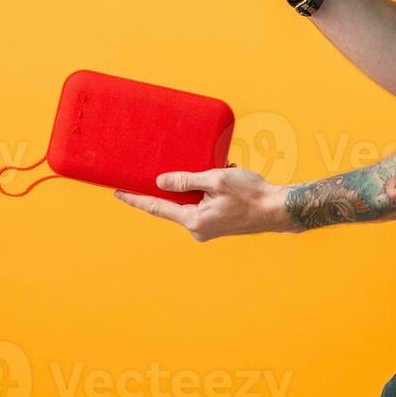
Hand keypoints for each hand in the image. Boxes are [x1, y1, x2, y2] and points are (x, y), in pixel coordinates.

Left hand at [114, 165, 299, 240]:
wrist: (278, 209)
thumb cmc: (251, 193)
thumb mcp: (217, 180)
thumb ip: (187, 180)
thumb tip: (161, 181)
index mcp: (194, 220)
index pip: (156, 207)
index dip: (135, 198)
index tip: (116, 192)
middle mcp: (197, 228)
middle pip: (173, 204)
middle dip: (169, 186)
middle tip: (157, 168)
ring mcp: (208, 227)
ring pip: (190, 201)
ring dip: (195, 185)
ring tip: (209, 169)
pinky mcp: (218, 223)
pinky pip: (203, 203)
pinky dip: (207, 189)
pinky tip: (221, 174)